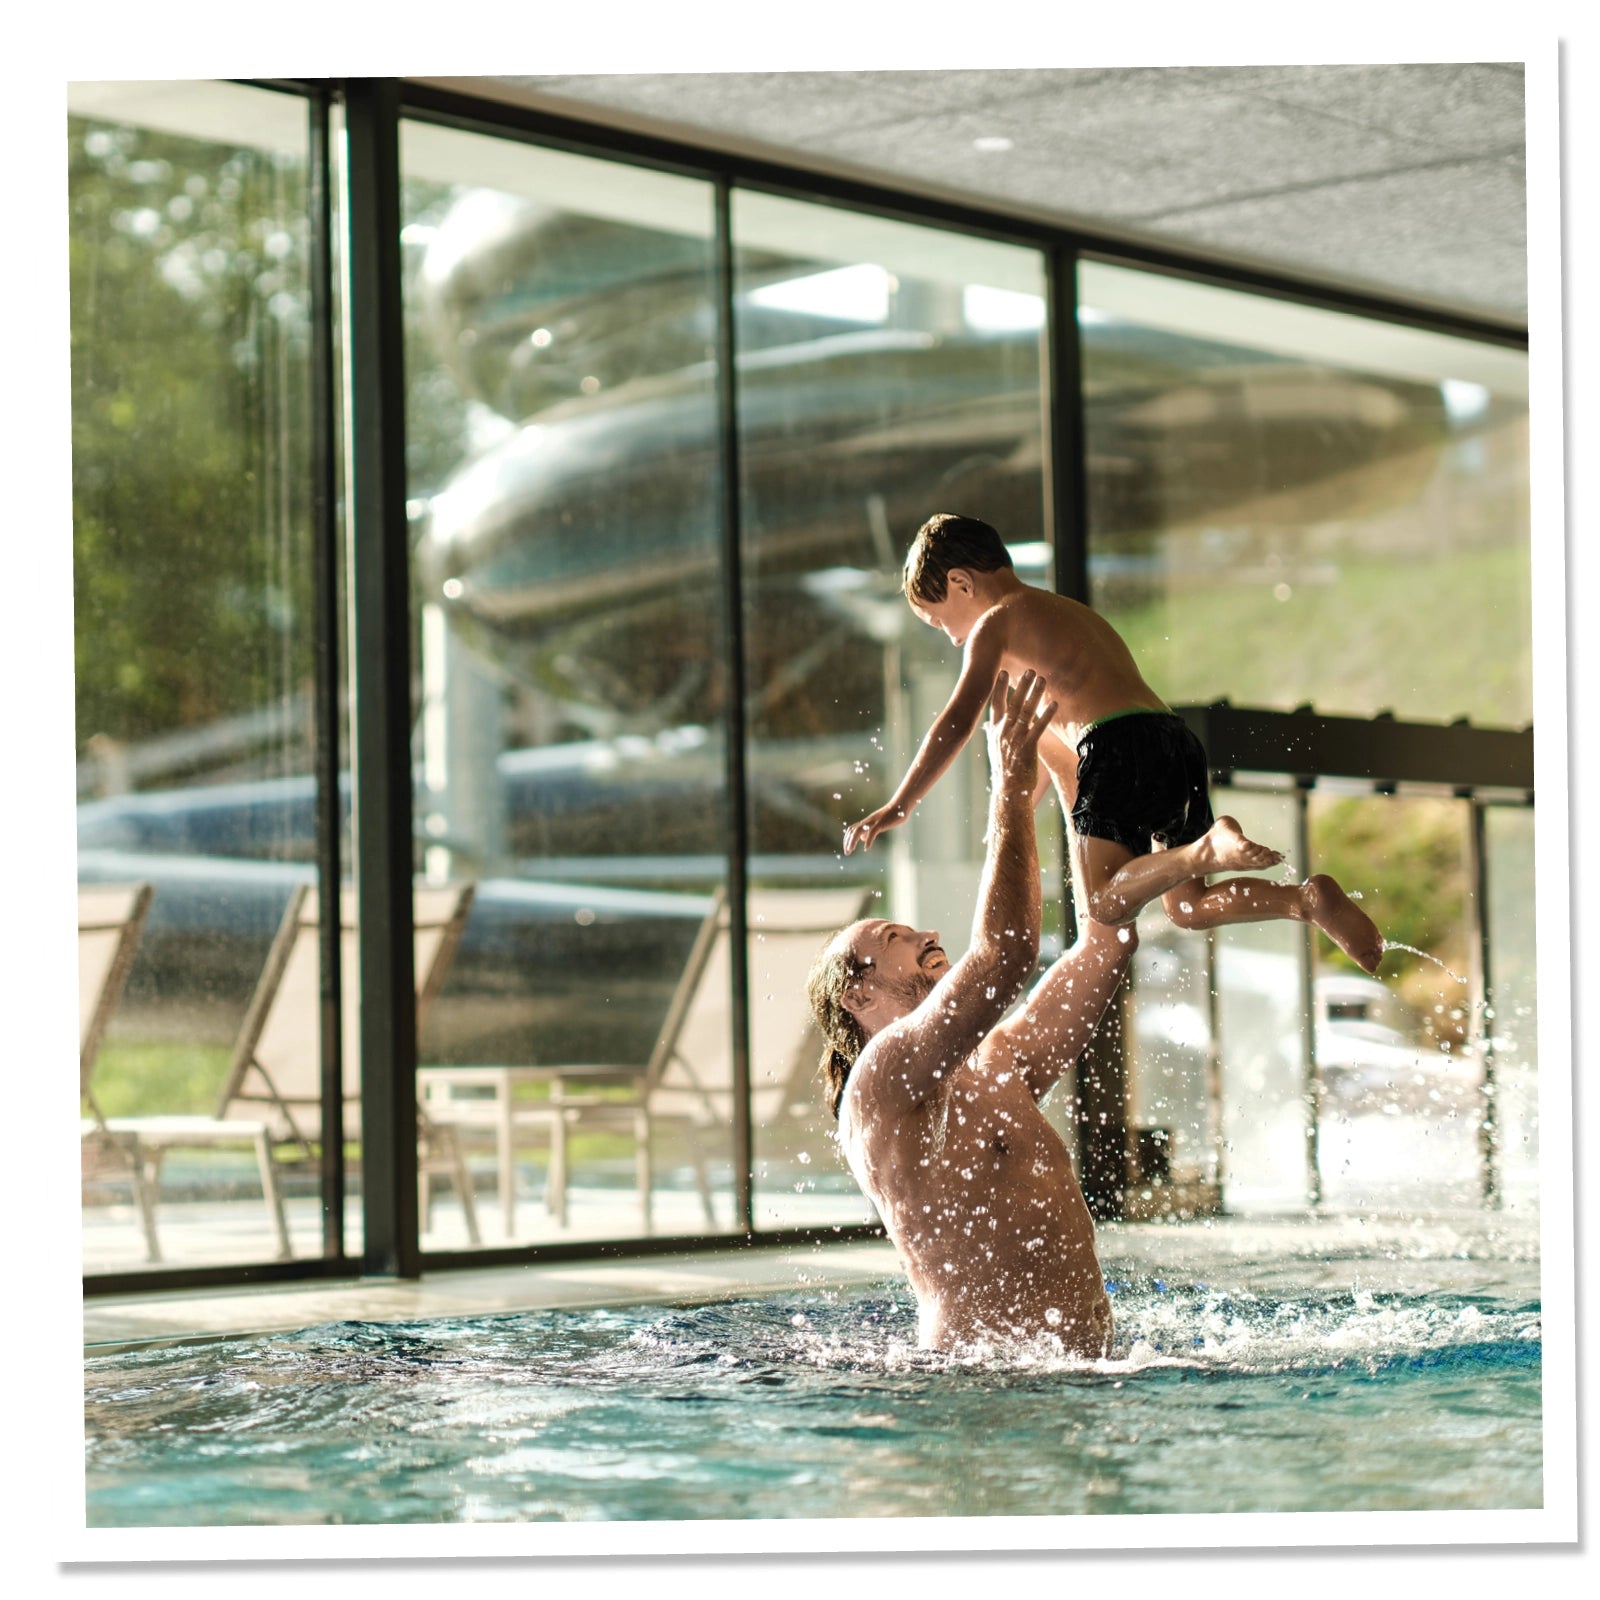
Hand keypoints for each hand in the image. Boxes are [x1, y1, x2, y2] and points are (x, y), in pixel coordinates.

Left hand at [844, 802, 908, 854]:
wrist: (900, 806)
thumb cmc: (891, 815)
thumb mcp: (878, 825)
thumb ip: (869, 831)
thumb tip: (862, 838)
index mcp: (866, 822)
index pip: (852, 830)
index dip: (847, 839)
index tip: (847, 849)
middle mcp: (868, 821)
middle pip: (852, 830)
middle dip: (848, 842)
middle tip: (847, 853)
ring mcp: (873, 822)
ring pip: (858, 830)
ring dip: (853, 841)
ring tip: (851, 850)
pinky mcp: (881, 823)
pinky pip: (872, 831)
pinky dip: (869, 840)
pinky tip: (866, 848)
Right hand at [984, 670, 1056, 795]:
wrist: (1008, 791)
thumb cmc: (1004, 770)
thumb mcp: (995, 750)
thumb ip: (994, 735)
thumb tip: (990, 726)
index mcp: (995, 731)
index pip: (996, 704)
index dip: (999, 687)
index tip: (1003, 672)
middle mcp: (1003, 732)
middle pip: (1013, 703)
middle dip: (1022, 685)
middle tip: (1029, 670)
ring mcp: (1015, 739)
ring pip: (1026, 711)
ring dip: (1035, 694)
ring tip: (1042, 679)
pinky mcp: (1027, 748)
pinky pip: (1038, 727)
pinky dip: (1047, 714)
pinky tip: (1054, 703)